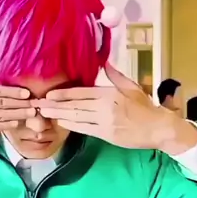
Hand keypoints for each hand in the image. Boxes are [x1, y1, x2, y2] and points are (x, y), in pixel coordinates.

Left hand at [37, 63, 196, 152]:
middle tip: (38, 105)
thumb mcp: (132, 87)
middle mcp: (105, 107)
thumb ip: (115, 76)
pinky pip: (85, 129)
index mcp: (110, 93)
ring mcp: (105, 122)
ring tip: (44, 113)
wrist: (158, 128)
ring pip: (77, 117)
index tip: (49, 93)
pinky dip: (72, 126)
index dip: (63, 93)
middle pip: (75, 105)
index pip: (81, 93)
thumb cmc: (145, 107)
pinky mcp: (107, 134)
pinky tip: (61, 123)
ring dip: (59, 115)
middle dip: (55, 105)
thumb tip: (105, 62)